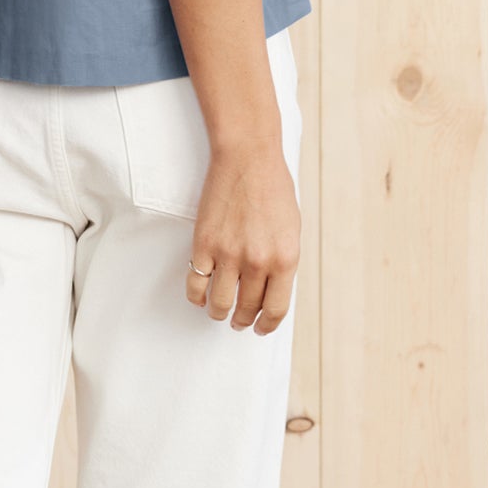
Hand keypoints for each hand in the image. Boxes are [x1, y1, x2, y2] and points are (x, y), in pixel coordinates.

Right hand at [187, 142, 298, 330]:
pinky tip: (200, 296)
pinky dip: (196, 297)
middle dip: (243, 320)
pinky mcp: (203, 245)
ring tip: (218, 311)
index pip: (277, 309)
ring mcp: (229, 255)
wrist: (248, 158)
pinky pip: (196, 285)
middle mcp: (258, 262)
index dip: (267, 325)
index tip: (261, 328)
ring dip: (218, 313)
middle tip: (239, 321)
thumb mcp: (291, 229)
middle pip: (247, 309)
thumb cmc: (273, 188)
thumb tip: (272, 290)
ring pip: (220, 304)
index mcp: (286, 259)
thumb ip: (283, 261)